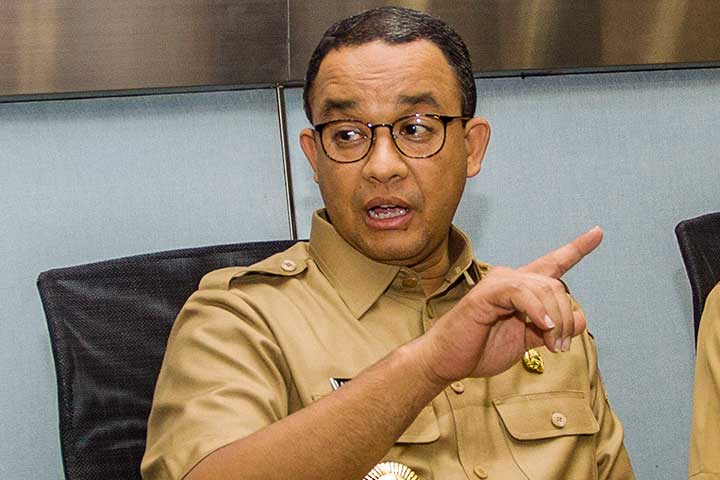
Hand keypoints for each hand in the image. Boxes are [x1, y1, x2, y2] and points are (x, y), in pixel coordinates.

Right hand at [418, 227, 602, 382]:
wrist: (448, 360)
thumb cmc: (480, 348)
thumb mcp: (526, 340)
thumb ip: (552, 329)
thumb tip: (580, 320)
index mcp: (520, 289)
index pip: (552, 264)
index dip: (576, 249)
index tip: (597, 233)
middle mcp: (510, 280)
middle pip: (556, 285)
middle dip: (567, 317)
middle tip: (560, 346)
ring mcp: (498, 284)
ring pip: (545, 289)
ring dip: (557, 320)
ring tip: (553, 344)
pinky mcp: (487, 294)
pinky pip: (522, 294)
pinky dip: (538, 310)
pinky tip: (543, 325)